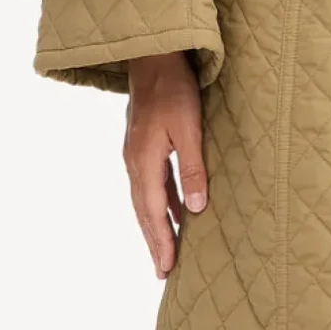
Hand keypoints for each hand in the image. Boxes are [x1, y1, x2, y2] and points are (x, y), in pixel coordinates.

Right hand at [124, 52, 207, 276]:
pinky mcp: (143, 146)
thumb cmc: (174, 90)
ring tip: (167, 251)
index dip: (160, 241)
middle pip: (144, 211)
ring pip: (146, 200)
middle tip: (163, 271)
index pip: (153, 211)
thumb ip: (192, 169)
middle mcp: (134, 162)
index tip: (166, 268)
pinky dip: (162, 203)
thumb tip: (196, 208)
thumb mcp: (189, 128)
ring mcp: (136, 154)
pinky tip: (177, 212)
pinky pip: (151, 184)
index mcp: (143, 161)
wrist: (153, 58)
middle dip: (155, 242)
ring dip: (156, 226)